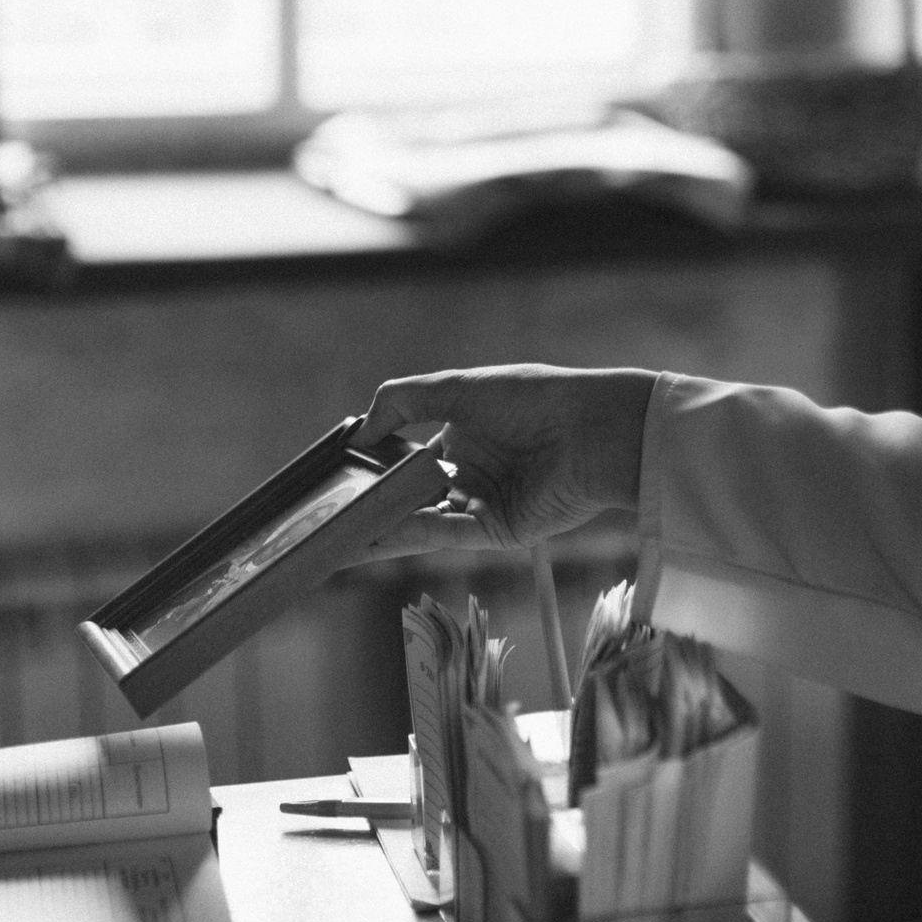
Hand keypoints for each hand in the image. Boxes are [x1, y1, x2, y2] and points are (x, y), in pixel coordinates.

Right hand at [353, 365, 655, 557]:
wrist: (592, 428)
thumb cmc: (533, 398)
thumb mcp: (458, 387)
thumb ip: (403, 402)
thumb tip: (359, 430)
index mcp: (462, 435)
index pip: (407, 458)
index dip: (376, 468)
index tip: (340, 476)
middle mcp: (470, 472)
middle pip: (411, 495)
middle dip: (374, 504)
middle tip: (329, 514)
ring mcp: (483, 503)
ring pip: (422, 519)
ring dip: (384, 527)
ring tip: (340, 534)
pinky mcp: (497, 530)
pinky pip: (445, 533)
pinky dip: (409, 534)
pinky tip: (376, 533)